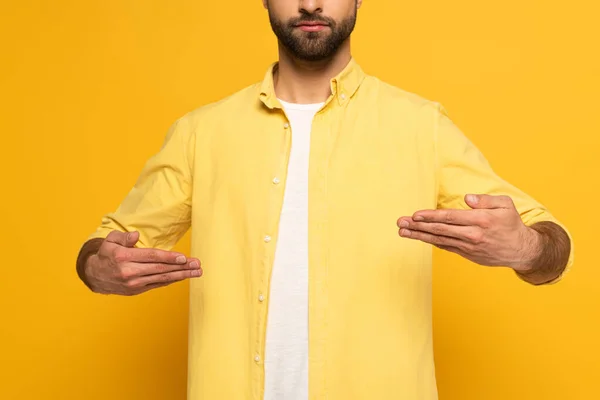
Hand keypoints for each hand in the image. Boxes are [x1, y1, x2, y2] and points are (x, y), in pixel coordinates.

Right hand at [84, 230, 201, 294]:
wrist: (94, 276)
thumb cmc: (107, 254)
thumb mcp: (111, 241)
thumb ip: (124, 237)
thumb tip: (135, 235)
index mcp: (124, 258)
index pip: (152, 257)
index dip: (169, 257)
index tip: (184, 257)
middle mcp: (129, 272)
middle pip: (161, 269)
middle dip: (182, 267)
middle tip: (197, 265)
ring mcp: (134, 283)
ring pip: (162, 278)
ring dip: (182, 275)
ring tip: (196, 272)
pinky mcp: (137, 290)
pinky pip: (157, 284)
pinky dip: (171, 280)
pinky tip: (183, 276)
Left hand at [397, 194, 540, 270]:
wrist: (522, 250)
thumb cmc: (512, 224)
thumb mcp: (505, 205)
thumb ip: (486, 200)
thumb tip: (467, 198)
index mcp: (481, 220)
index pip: (450, 217)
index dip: (430, 216)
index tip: (415, 215)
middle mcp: (472, 235)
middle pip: (440, 230)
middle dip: (418, 226)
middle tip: (400, 223)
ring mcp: (468, 247)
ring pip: (439, 240)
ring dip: (419, 236)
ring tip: (402, 231)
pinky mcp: (467, 254)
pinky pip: (445, 247)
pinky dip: (431, 242)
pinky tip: (418, 237)